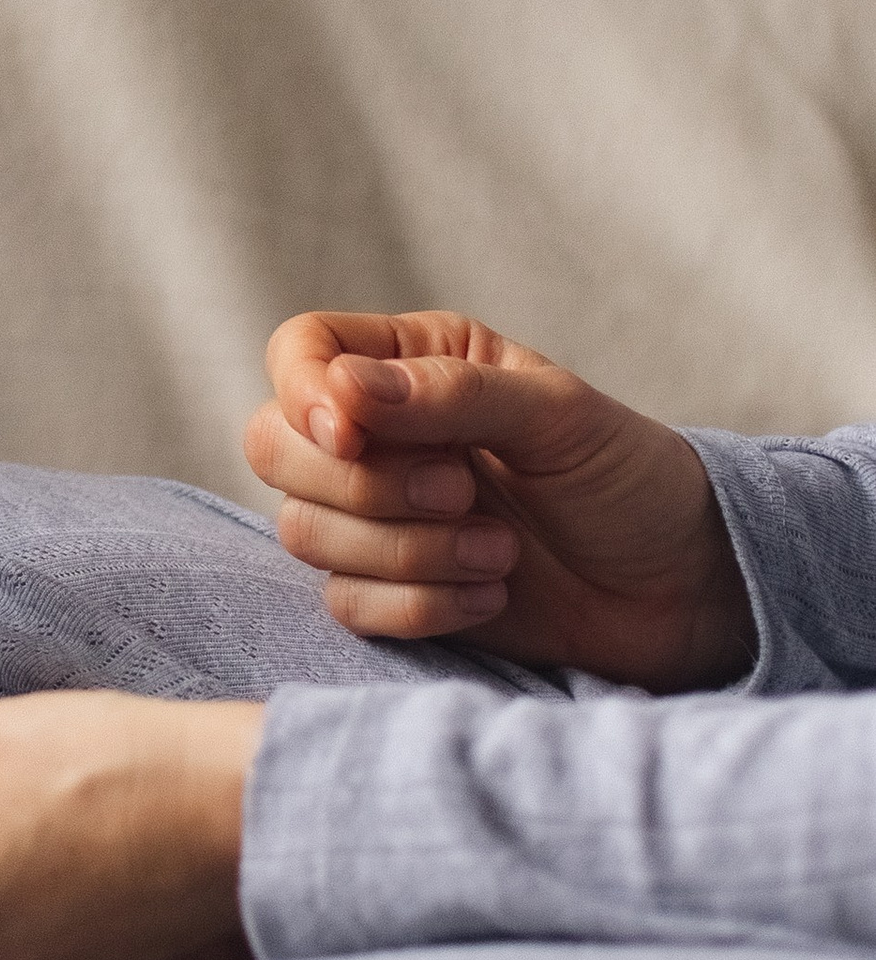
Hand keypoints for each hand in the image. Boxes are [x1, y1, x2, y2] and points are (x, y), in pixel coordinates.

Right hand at [246, 312, 752, 687]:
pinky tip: (492, 595)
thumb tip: (341, 388)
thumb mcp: (558, 416)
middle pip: (276, 447)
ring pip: (304, 532)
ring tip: (499, 551)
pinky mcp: (392, 592)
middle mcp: (381, 436)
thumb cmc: (631, 480)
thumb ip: (449, 396)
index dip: (304, 394)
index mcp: (414, 364)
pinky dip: (417, 606)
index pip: (299, 353)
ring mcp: (380, 517)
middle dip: (362, 487)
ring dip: (404, 552)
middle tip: (462, 494)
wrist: (683, 590)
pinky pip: (345, 603)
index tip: (354, 436)